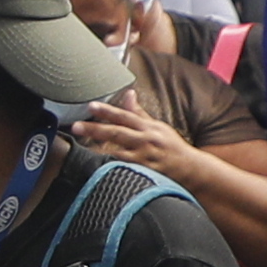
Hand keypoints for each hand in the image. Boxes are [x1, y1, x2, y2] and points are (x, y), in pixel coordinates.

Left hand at [67, 96, 197, 183]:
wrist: (192, 170)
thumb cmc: (172, 147)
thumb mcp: (158, 127)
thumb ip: (139, 112)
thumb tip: (128, 93)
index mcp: (148, 127)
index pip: (124, 116)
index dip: (107, 110)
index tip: (90, 105)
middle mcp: (145, 141)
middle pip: (117, 133)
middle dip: (95, 129)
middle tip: (75, 126)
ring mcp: (145, 159)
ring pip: (118, 153)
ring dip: (99, 150)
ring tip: (80, 149)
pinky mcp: (145, 174)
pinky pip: (125, 171)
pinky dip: (112, 168)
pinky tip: (97, 168)